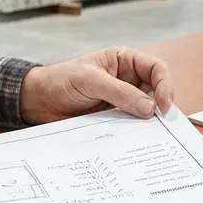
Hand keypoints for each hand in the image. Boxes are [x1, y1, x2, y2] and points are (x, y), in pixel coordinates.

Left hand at [19, 47, 175, 124]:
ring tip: (150, 134)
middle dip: (160, 106)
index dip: (164, 85)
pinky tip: (135, 141)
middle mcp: (128, 80)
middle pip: (156, 92)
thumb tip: (149, 108)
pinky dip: (135, 133)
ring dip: (148, 122)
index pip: (156, 69)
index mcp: (124, 61)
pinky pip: (131, 127)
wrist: (37, 101)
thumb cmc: (60, 80)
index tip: (162, 104)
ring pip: (146, 112)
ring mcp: (122, 101)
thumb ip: (119, 92)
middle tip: (161, 124)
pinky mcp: (114, 119)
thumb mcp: (89, 80)